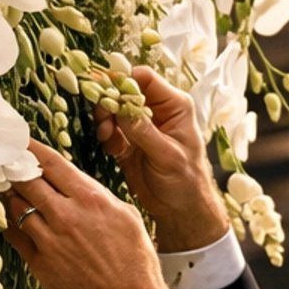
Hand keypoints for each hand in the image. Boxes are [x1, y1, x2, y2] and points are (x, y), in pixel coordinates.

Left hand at [5, 142, 167, 288]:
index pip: (51, 162)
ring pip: (15, 206)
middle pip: (26, 180)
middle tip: (5, 163)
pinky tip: (10, 220)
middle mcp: (66, 215)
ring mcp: (49, 239)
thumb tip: (76, 186)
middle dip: (14, 169)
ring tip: (8, 191)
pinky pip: (14, 236)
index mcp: (90, 198)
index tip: (20, 143)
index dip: (30, 149)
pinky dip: (10, 224)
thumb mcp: (126, 216)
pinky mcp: (39, 263)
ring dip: (10, 196)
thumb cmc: (135, 260)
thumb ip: (97, 196)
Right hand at [94, 66, 229, 250]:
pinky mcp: (128, 141)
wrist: (180, 209)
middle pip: (124, 91)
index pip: (145, 78)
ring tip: (107, 136)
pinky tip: (112, 149)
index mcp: (174, 106)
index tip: (105, 92)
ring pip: (113, 109)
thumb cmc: (185, 181)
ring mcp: (141, 125)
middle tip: (103, 119)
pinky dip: (106, 136)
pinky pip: (110, 129)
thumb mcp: (166, 155)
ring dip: (105, 120)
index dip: (123, 80)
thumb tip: (121, 106)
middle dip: (109, 102)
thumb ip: (143, 130)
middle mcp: (157, 110)